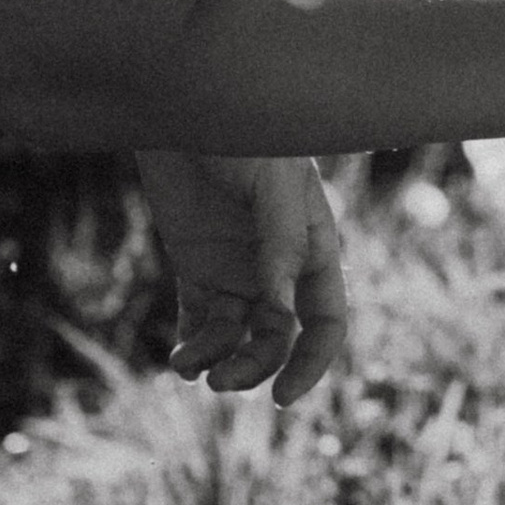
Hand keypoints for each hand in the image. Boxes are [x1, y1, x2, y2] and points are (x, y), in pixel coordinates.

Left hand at [137, 148, 350, 407]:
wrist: (183, 107)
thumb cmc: (243, 134)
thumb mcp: (273, 184)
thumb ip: (281, 245)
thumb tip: (283, 312)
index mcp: (316, 248)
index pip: (326, 321)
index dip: (311, 362)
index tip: (283, 397)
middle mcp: (281, 268)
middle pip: (278, 339)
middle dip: (255, 367)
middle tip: (220, 382)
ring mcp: (238, 269)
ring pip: (237, 338)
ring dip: (219, 361)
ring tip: (189, 367)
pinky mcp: (197, 267)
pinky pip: (200, 322)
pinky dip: (192, 348)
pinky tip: (179, 360)